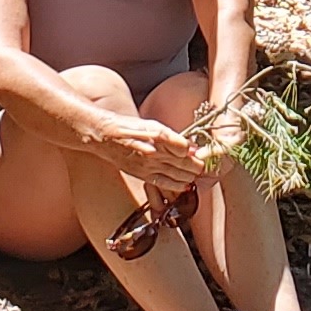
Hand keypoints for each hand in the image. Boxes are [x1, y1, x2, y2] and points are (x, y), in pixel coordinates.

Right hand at [92, 115, 206, 194]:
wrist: (104, 136)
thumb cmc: (128, 127)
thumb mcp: (152, 125)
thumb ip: (172, 137)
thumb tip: (191, 147)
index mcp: (157, 136)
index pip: (186, 149)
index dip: (198, 153)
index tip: (205, 154)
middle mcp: (154, 153)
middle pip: (184, 163)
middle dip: (197, 166)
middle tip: (206, 166)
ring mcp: (147, 165)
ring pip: (176, 174)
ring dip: (190, 176)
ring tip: (197, 174)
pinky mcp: (141, 174)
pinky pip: (163, 183)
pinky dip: (176, 185)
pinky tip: (185, 186)